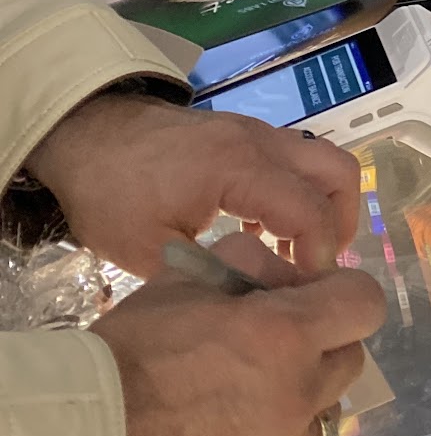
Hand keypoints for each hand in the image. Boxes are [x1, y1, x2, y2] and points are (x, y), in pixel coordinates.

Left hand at [26, 92, 360, 276]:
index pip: (311, 210)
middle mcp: (260, 142)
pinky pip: (295, 160)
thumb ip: (208, 274)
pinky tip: (261, 233)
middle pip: (339, 172)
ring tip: (293, 256)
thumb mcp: (150, 250)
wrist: (85, 135)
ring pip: (321, 161)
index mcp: (240, 169)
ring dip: (321, 208)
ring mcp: (255, 132)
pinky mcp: (243, 134)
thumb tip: (254, 302)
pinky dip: (297, 195)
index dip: (320, 256)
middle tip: (314, 268)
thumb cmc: (113, 194)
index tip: (304, 294)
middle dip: (340, 224)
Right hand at [97, 232, 385, 435]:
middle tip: (268, 347)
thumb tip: (284, 273)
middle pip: (348, 362)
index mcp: (285, 335)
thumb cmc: (128, 355)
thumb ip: (246, 263)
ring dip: (292, 401)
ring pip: (316, 417)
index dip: (344, 296)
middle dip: (320, 346)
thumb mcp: (182, 279)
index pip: (364, 303)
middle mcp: (296, 397)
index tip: (314, 300)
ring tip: (235, 398)